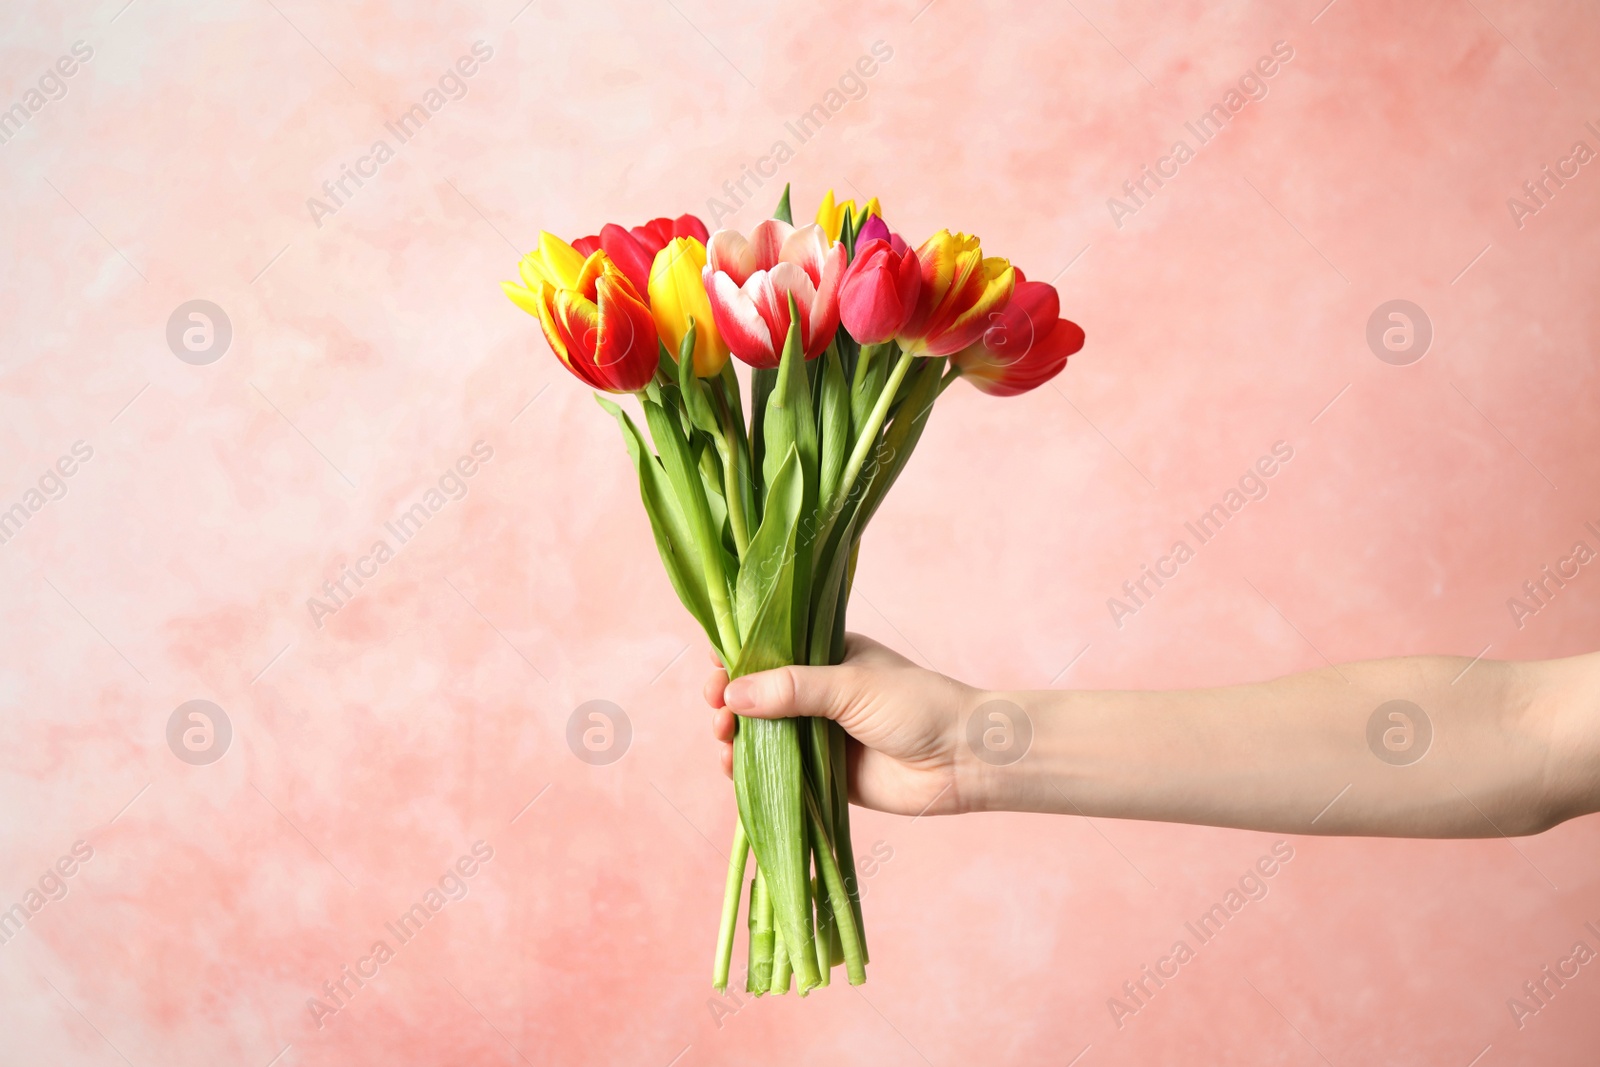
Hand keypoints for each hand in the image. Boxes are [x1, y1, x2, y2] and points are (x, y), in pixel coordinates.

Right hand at [704, 633, 980, 816]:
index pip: (767, 650)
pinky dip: (751, 771)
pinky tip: (734, 770)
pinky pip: (776, 771)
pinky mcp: (821, 774)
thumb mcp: (850, 686)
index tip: (716, 672)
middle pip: (755, 694)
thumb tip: (732, 694)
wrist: (961, 760)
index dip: (736, 660)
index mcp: (824, 655)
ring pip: (760, 733)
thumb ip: (792, 689)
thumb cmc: (916, 706)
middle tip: (718, 712)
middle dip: (729, 701)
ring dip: (734, 736)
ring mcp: (817, 733)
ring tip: (725, 740)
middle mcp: (816, 692)